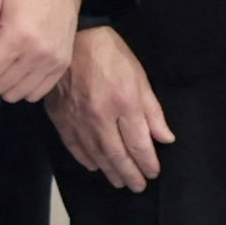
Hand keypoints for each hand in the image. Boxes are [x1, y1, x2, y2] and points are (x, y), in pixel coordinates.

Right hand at [50, 24, 171, 190]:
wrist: (75, 37)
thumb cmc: (111, 54)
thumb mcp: (139, 78)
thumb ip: (152, 111)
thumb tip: (165, 138)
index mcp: (125, 104)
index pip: (139, 144)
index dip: (147, 162)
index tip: (153, 173)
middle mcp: (101, 116)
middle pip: (117, 154)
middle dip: (130, 174)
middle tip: (138, 187)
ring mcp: (78, 118)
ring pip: (95, 154)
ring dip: (109, 171)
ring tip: (119, 182)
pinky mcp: (60, 116)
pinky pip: (73, 144)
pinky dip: (84, 158)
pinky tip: (93, 166)